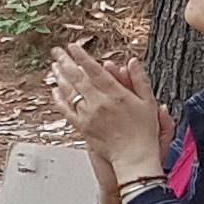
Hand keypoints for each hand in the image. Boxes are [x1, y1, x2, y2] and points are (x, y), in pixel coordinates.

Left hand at [47, 41, 167, 182]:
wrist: (134, 157)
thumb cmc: (144, 131)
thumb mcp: (148, 102)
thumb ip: (139, 80)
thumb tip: (132, 61)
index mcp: (116, 94)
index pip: (94, 70)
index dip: (82, 57)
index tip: (73, 46)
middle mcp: (99, 103)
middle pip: (77, 78)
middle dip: (65, 62)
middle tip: (57, 51)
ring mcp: (88, 115)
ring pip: (69, 92)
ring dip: (60, 77)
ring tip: (54, 66)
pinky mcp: (82, 127)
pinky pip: (66, 110)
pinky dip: (59, 99)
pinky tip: (55, 91)